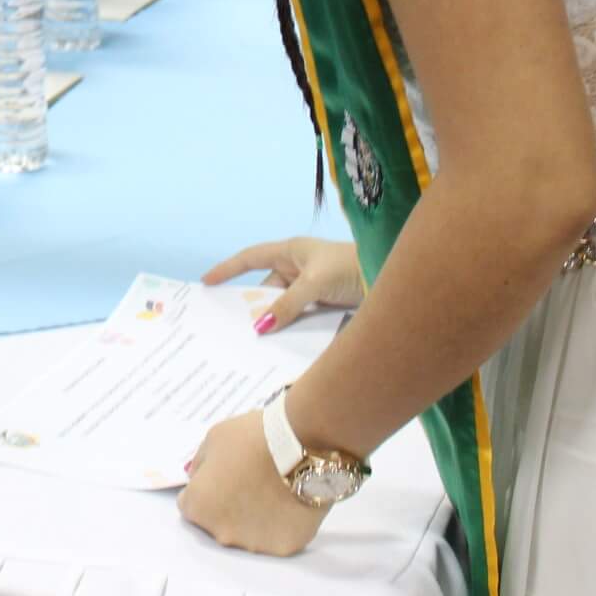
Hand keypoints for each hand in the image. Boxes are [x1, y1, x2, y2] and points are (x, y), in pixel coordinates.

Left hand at [180, 409, 328, 556]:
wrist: (301, 447)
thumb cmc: (254, 439)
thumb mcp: (213, 439)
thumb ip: (200, 465)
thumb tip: (199, 479)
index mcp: (199, 507)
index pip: (191, 505)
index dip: (205, 489)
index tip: (222, 478)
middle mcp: (221, 533)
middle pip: (218, 524)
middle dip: (228, 507)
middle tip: (249, 482)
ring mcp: (254, 544)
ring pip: (248, 534)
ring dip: (254, 519)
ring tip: (272, 491)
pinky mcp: (285, 547)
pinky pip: (277, 537)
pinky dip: (281, 524)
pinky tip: (289, 502)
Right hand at [202, 237, 365, 334]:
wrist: (389, 274)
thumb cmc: (348, 268)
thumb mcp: (314, 283)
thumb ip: (287, 305)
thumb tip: (260, 327)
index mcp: (290, 251)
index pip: (250, 258)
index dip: (228, 269)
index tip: (206, 282)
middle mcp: (297, 267)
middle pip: (265, 289)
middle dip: (252, 306)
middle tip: (231, 327)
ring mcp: (310, 286)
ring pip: (282, 305)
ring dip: (273, 320)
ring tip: (254, 342)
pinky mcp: (323, 303)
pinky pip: (298, 316)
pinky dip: (290, 327)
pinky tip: (281, 343)